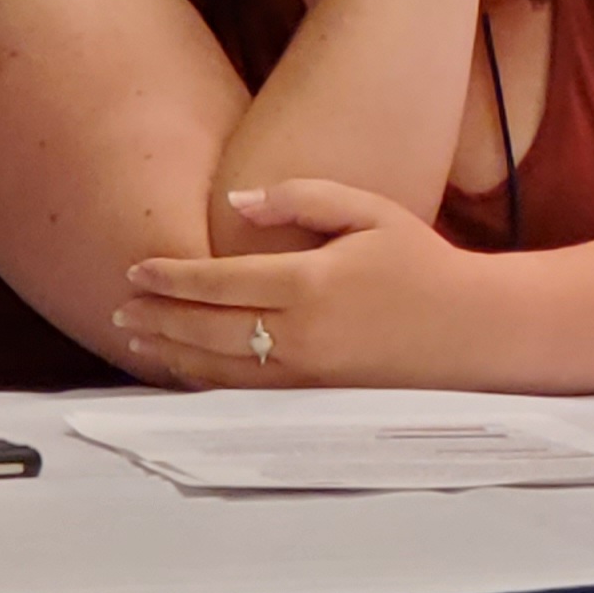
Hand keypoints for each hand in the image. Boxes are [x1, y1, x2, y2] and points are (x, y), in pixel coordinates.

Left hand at [113, 179, 483, 387]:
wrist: (472, 329)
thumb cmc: (423, 263)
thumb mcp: (370, 211)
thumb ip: (301, 199)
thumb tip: (237, 203)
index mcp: (310, 281)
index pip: (218, 281)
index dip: (171, 276)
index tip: (136, 269)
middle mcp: (299, 331)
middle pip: (205, 326)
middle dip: (157, 316)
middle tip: (122, 304)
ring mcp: (305, 369)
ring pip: (216, 365)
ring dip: (170, 350)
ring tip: (137, 336)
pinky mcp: (315, 393)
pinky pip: (243, 388)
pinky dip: (204, 377)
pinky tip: (185, 365)